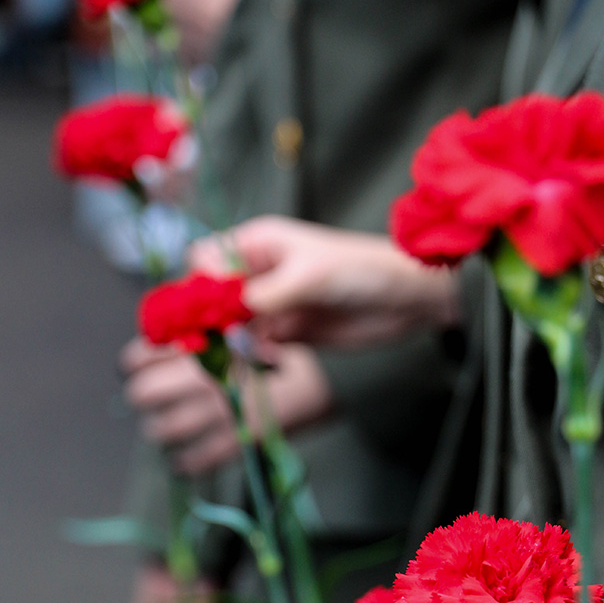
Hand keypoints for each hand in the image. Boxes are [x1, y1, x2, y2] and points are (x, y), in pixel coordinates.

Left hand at [120, 337, 333, 476]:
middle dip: (144, 394)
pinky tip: (185, 457)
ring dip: (160, 428)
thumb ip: (209, 325)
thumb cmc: (294, 342)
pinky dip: (185, 460)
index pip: (141, 355)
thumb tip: (172, 328)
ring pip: (162, 429)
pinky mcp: (239, 441)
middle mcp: (204, 378)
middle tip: (150, 395)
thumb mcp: (249, 321)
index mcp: (204, 344)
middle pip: (143, 393)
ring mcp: (221, 412)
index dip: (136, 361)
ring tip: (165, 426)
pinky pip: (196, 459)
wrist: (338, 373)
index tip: (141, 364)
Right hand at [188, 217, 461, 347]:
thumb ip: (266, 295)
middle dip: (208, 320)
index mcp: (257, 244)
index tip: (207, 310)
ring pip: (230, 326)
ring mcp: (271, 305)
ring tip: (244, 354)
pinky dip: (254, 356)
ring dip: (230, 343)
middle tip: (210, 343)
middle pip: (212, 297)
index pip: (206, 260)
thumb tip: (228, 315)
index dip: (200, 284)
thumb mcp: (309, 276)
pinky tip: (270, 358)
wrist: (403, 299)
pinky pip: (255, 348)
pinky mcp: (286, 332)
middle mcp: (258, 273)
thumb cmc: (360, 269)